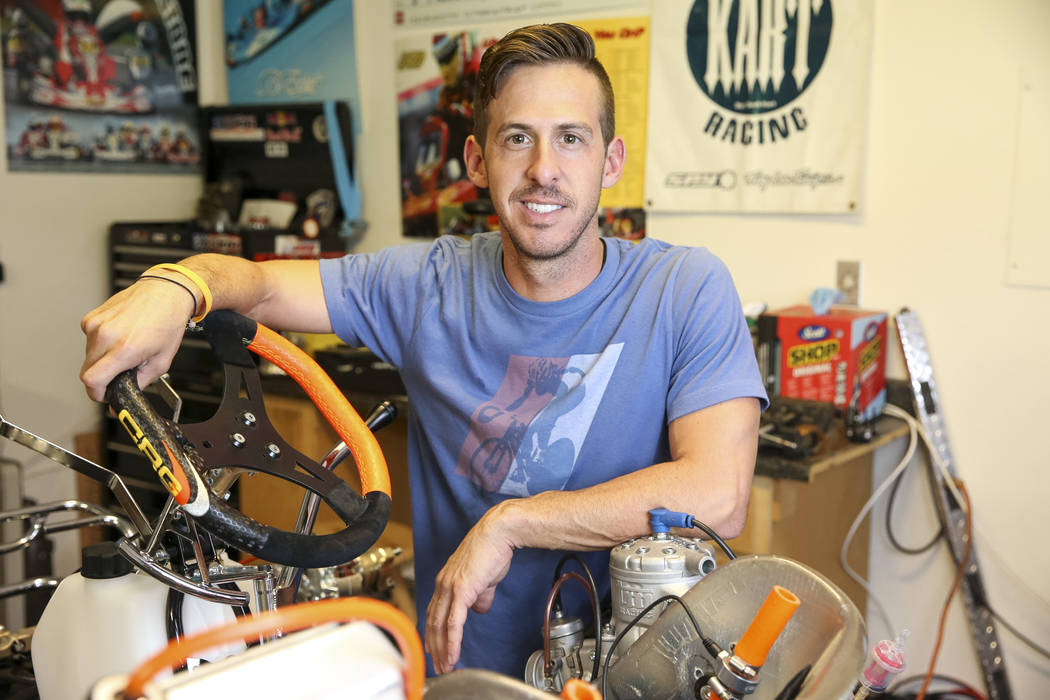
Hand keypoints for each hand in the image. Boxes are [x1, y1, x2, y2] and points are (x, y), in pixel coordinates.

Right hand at [80, 277, 195, 401]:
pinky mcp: (91, 318)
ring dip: (101, 360)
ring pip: (88, 356)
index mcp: (124, 349)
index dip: (97, 394)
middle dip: (101, 378)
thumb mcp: (161, 361)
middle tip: (119, 374)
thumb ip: (140, 383)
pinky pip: (89, 340)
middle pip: (87, 371)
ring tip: (124, 349)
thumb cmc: (167, 322)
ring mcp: (96, 325)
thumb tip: (124, 400)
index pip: (92, 380)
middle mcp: (106, 336)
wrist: (165, 292)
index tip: (105, 395)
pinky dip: (100, 344)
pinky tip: (119, 336)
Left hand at [425, 505, 516, 673]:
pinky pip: (453, 623)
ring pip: (440, 626)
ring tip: (444, 666)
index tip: (434, 648)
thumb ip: (480, 594)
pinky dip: (451, 642)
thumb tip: (479, 608)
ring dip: (441, 649)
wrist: (498, 532)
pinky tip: (453, 655)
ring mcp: (450, 587)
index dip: (433, 632)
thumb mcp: (484, 577)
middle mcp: (443, 584)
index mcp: (446, 580)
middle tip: (437, 665)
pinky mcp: (461, 591)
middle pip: (432, 622)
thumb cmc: (493, 549)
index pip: (434, 611)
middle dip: (434, 646)